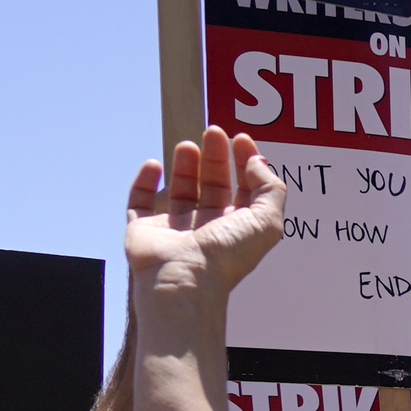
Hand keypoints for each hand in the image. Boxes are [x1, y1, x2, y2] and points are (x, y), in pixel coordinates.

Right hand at [125, 127, 284, 301]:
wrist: (183, 279)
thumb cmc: (226, 255)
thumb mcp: (267, 221)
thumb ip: (270, 189)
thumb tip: (258, 162)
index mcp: (238, 228)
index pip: (245, 190)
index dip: (245, 162)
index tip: (240, 138)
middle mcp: (208, 228)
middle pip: (214, 184)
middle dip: (216, 156)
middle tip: (213, 131)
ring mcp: (175, 228)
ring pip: (181, 190)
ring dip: (185, 165)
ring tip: (188, 145)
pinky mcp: (144, 229)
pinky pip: (140, 201)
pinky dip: (145, 181)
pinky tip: (154, 164)